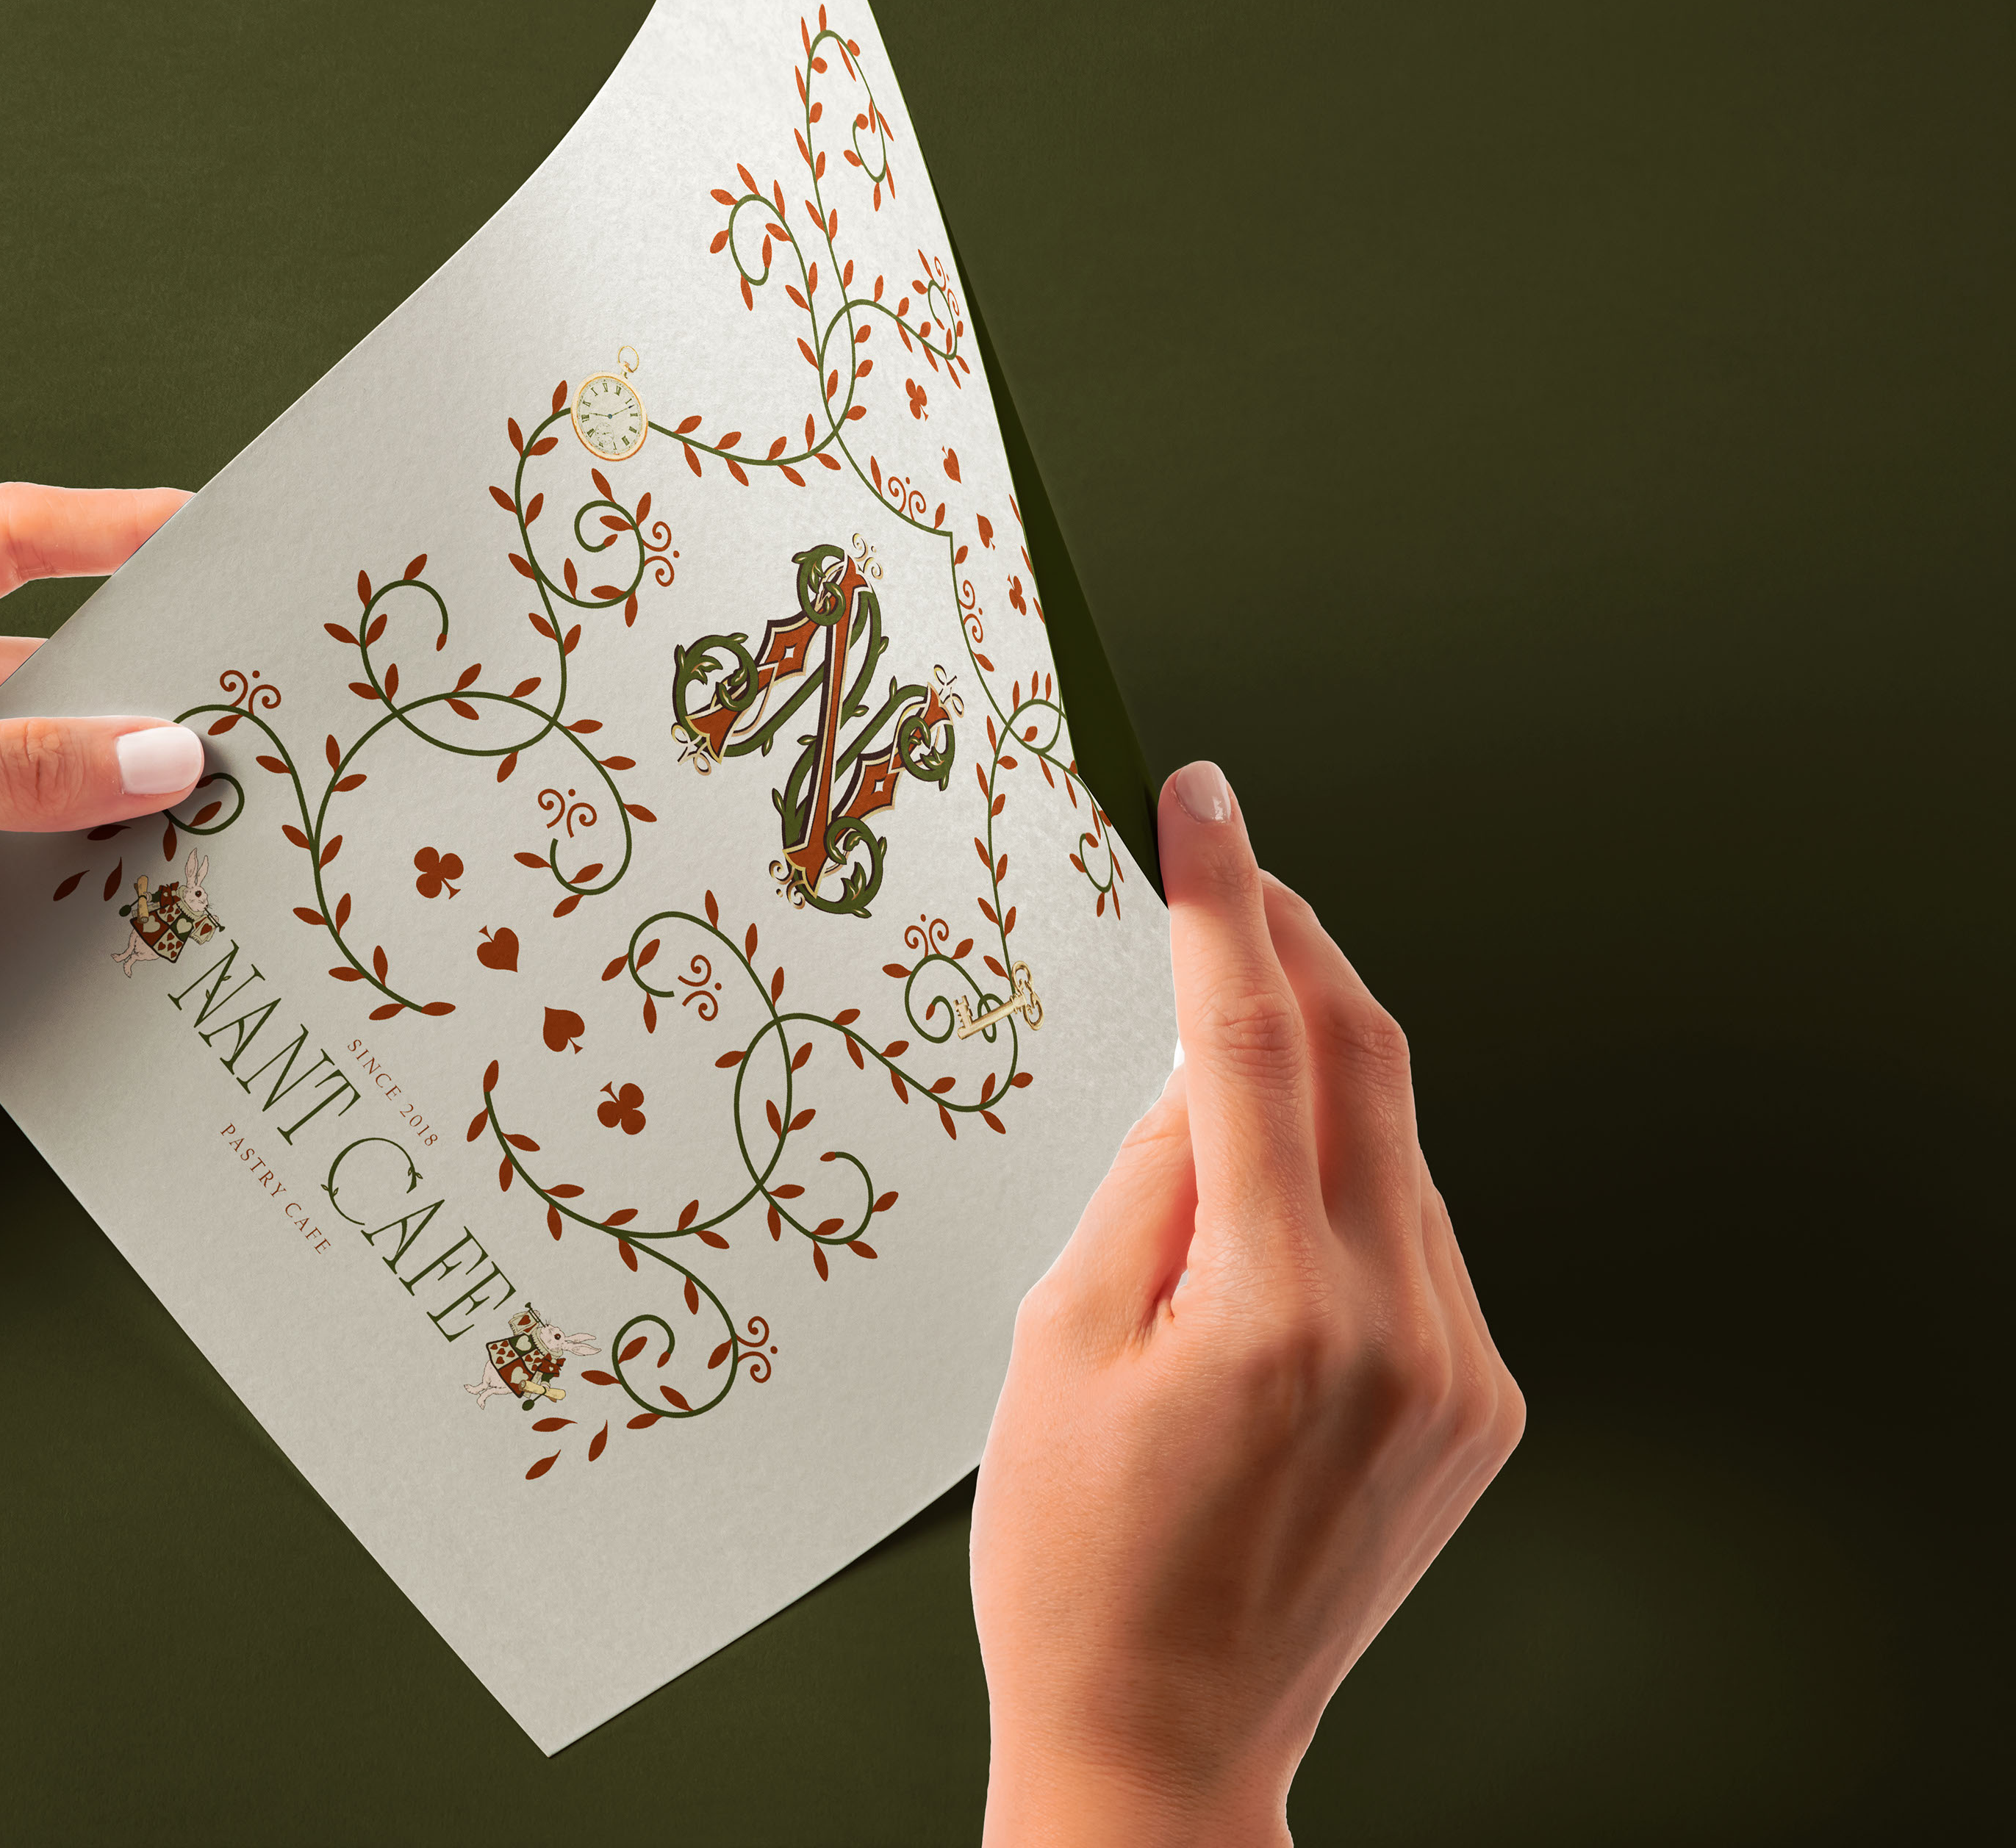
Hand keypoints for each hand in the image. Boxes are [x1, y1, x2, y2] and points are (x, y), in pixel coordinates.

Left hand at [0, 483, 204, 1459]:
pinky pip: (3, 859)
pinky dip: (62, 875)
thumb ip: (17, 768)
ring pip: (26, 773)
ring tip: (203, 809)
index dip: (108, 527)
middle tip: (237, 704)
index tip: (206, 530)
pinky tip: (127, 889)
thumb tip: (159, 751)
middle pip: (30, 667)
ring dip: (98, 797)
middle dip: (128, 689)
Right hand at [971, 762, 1522, 1845]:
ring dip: (1317, 1073)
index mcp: (1272, 1311)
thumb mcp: (1059, 1341)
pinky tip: (1273, 1209)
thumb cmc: (1072, 1557)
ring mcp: (1458, 1373)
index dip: (1221, 901)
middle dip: (1295, 945)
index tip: (1204, 801)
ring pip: (1395, 1147)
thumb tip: (1200, 1061)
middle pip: (1363, 1063)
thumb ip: (1145, 1180)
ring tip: (1217, 1076)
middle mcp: (1398, 1331)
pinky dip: (1350, 1181)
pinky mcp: (1482, 1407)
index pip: (1247, 1044)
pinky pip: (1418, 1234)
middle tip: (1229, 867)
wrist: (1161, 1739)